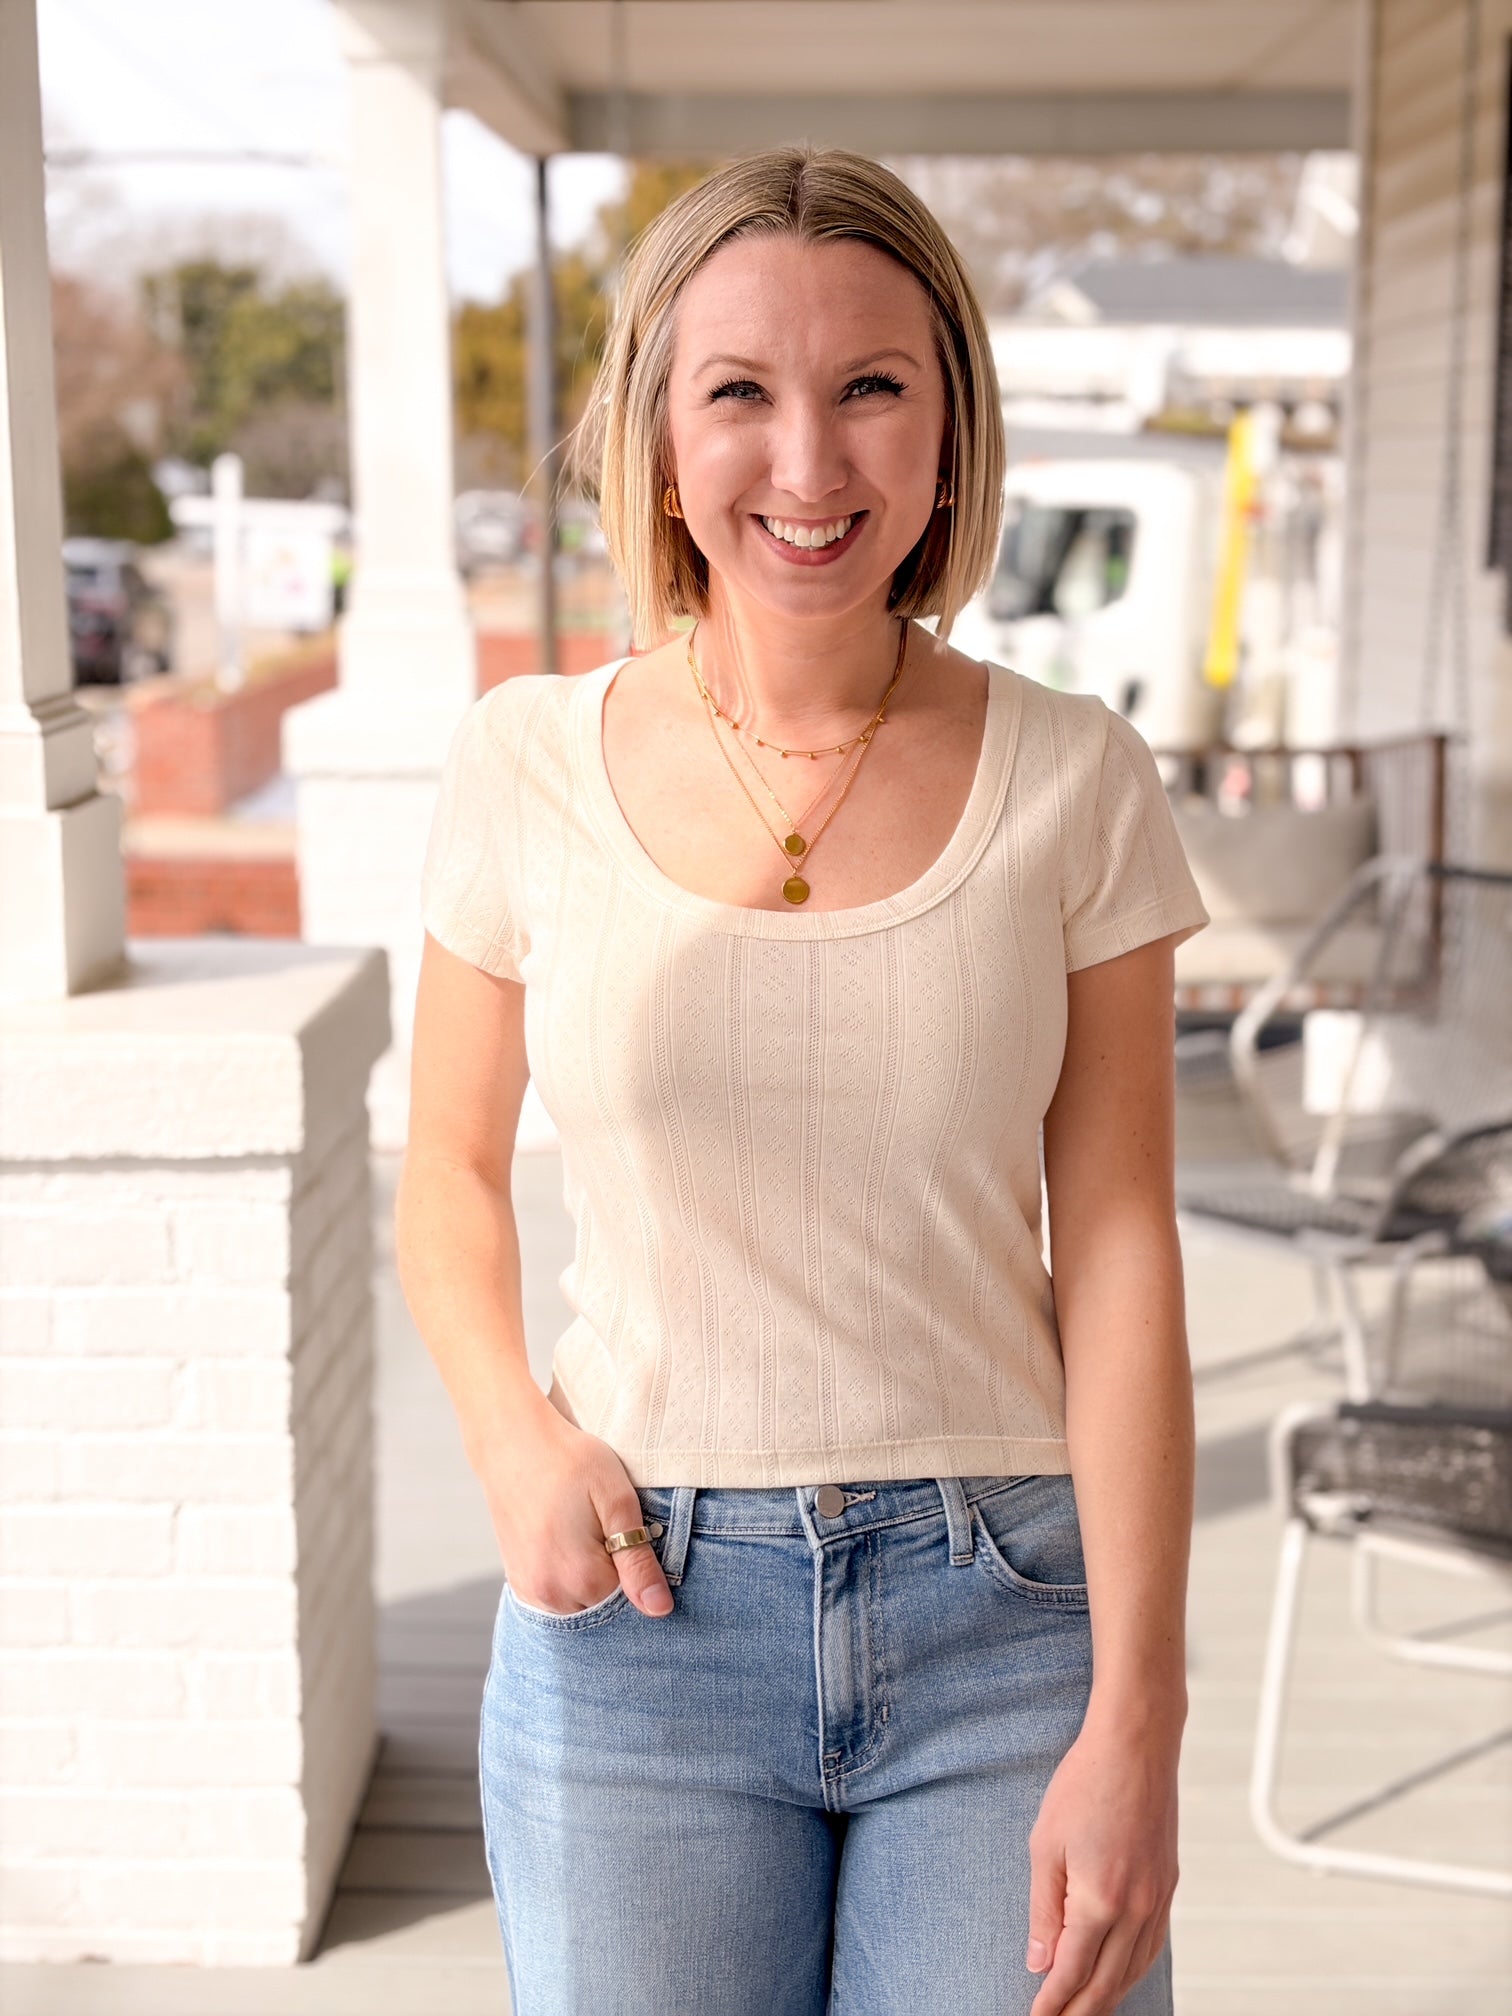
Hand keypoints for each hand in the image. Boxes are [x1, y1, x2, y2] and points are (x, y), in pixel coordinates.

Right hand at [471, 1386, 674, 1618]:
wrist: (513, 1442)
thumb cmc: (570, 1462)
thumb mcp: (617, 1501)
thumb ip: (638, 1561)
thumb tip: (659, 1609)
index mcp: (581, 1578)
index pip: (633, 1599)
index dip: (639, 1565)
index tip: (629, 1530)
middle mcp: (550, 1596)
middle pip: (605, 1605)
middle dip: (615, 1575)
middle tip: (604, 1525)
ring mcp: (530, 1592)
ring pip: (581, 1603)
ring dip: (590, 1577)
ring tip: (584, 1530)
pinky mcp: (517, 1582)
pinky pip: (556, 1597)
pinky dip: (568, 1578)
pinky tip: (567, 1541)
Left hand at [1025, 1711, 1179, 2015]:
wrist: (1136, 1745)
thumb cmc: (1086, 1784)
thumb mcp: (1045, 1845)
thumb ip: (1044, 1909)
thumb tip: (1040, 1961)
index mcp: (1099, 1900)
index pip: (1073, 1972)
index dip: (1053, 2003)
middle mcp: (1135, 1909)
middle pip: (1107, 1983)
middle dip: (1080, 2011)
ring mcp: (1157, 1900)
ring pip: (1133, 1971)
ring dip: (1108, 1997)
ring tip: (1084, 2010)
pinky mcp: (1168, 1886)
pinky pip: (1152, 1946)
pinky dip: (1133, 1970)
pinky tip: (1120, 1975)